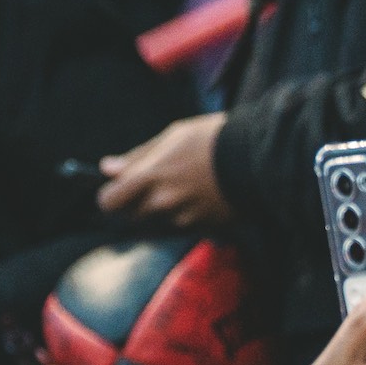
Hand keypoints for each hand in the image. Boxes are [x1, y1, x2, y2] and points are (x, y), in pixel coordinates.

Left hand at [98, 113, 232, 225]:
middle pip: (131, 216)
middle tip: (153, 187)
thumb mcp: (173, 136)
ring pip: (157, 223)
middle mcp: (163, 202)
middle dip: (136, 204)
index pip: (109, 201)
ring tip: (183, 190)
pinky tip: (201, 198)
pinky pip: (183, 227)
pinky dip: (186, 216)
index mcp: (151, 176)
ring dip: (162, 212)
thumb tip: (108, 168)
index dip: (110, 196)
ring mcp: (184, 218)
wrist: (258, 159)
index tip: (118, 189)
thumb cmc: (213, 140)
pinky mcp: (204, 228)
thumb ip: (139, 156)